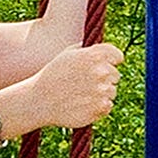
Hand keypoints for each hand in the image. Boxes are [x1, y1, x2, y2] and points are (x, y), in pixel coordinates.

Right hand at [6, 39, 123, 134]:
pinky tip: (83, 104)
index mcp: (94, 56)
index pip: (117, 56)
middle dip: (105, 79)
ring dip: (101, 93)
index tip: (108, 65)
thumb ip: (87, 51)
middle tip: (87, 84)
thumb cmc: (52, 75)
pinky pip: (108, 106)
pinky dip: (98, 107)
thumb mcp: (66, 55)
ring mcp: (101, 91)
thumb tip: (101, 50)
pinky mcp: (100, 107)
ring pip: (112, 91)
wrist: (40, 100)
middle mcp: (100, 71)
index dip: (113, 61)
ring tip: (82, 95)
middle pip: (115, 75)